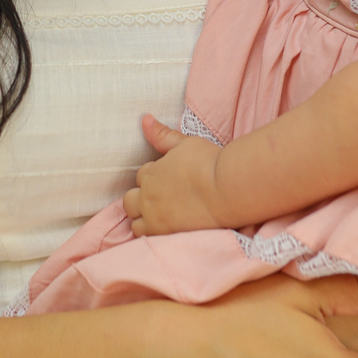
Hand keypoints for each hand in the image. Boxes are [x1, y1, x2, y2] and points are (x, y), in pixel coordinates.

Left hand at [123, 115, 224, 235]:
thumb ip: (162, 135)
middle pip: (130, 200)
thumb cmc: (209, 162)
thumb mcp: (185, 143)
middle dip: (141, 200)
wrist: (226, 189)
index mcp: (151, 173)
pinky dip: (151, 234)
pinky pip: (145, 237)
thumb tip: (145, 119)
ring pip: (134, 222)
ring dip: (143, 219)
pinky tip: (165, 230)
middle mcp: (148, 196)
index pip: (142, 177)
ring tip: (161, 218)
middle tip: (162, 201)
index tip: (168, 182)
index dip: (153, 178)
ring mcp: (154, 217)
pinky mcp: (164, 234)